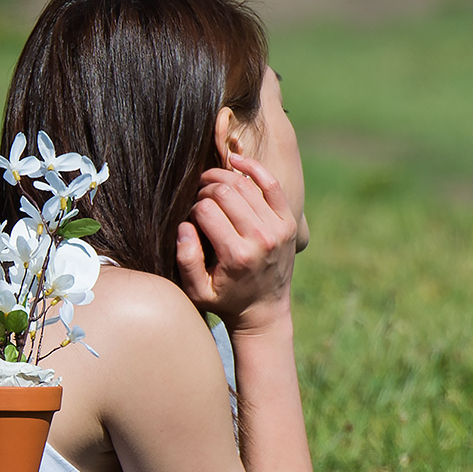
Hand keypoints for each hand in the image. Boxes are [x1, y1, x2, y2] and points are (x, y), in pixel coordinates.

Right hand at [176, 154, 297, 334]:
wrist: (265, 310)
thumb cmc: (225, 300)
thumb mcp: (198, 291)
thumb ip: (186, 261)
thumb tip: (184, 226)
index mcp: (237, 256)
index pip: (205, 211)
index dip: (191, 210)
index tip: (190, 219)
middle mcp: (260, 239)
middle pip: (224, 193)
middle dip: (204, 190)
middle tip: (197, 199)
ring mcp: (278, 228)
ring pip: (244, 184)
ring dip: (222, 177)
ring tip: (208, 183)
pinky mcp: (288, 221)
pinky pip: (271, 184)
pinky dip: (253, 167)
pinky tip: (235, 161)